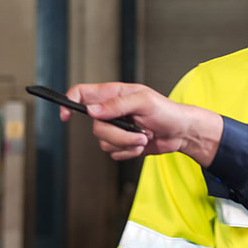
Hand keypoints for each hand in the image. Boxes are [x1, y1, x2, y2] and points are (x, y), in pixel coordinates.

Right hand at [62, 82, 222, 164]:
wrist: (181, 133)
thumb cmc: (167, 111)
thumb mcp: (144, 102)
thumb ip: (117, 105)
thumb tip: (91, 110)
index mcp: (113, 94)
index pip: (82, 93)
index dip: (69, 101)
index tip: (66, 115)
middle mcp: (111, 111)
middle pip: (95, 127)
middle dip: (119, 135)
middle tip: (140, 132)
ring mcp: (116, 128)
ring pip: (104, 142)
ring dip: (128, 143)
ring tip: (145, 136)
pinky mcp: (121, 144)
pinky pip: (114, 153)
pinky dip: (130, 152)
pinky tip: (142, 144)